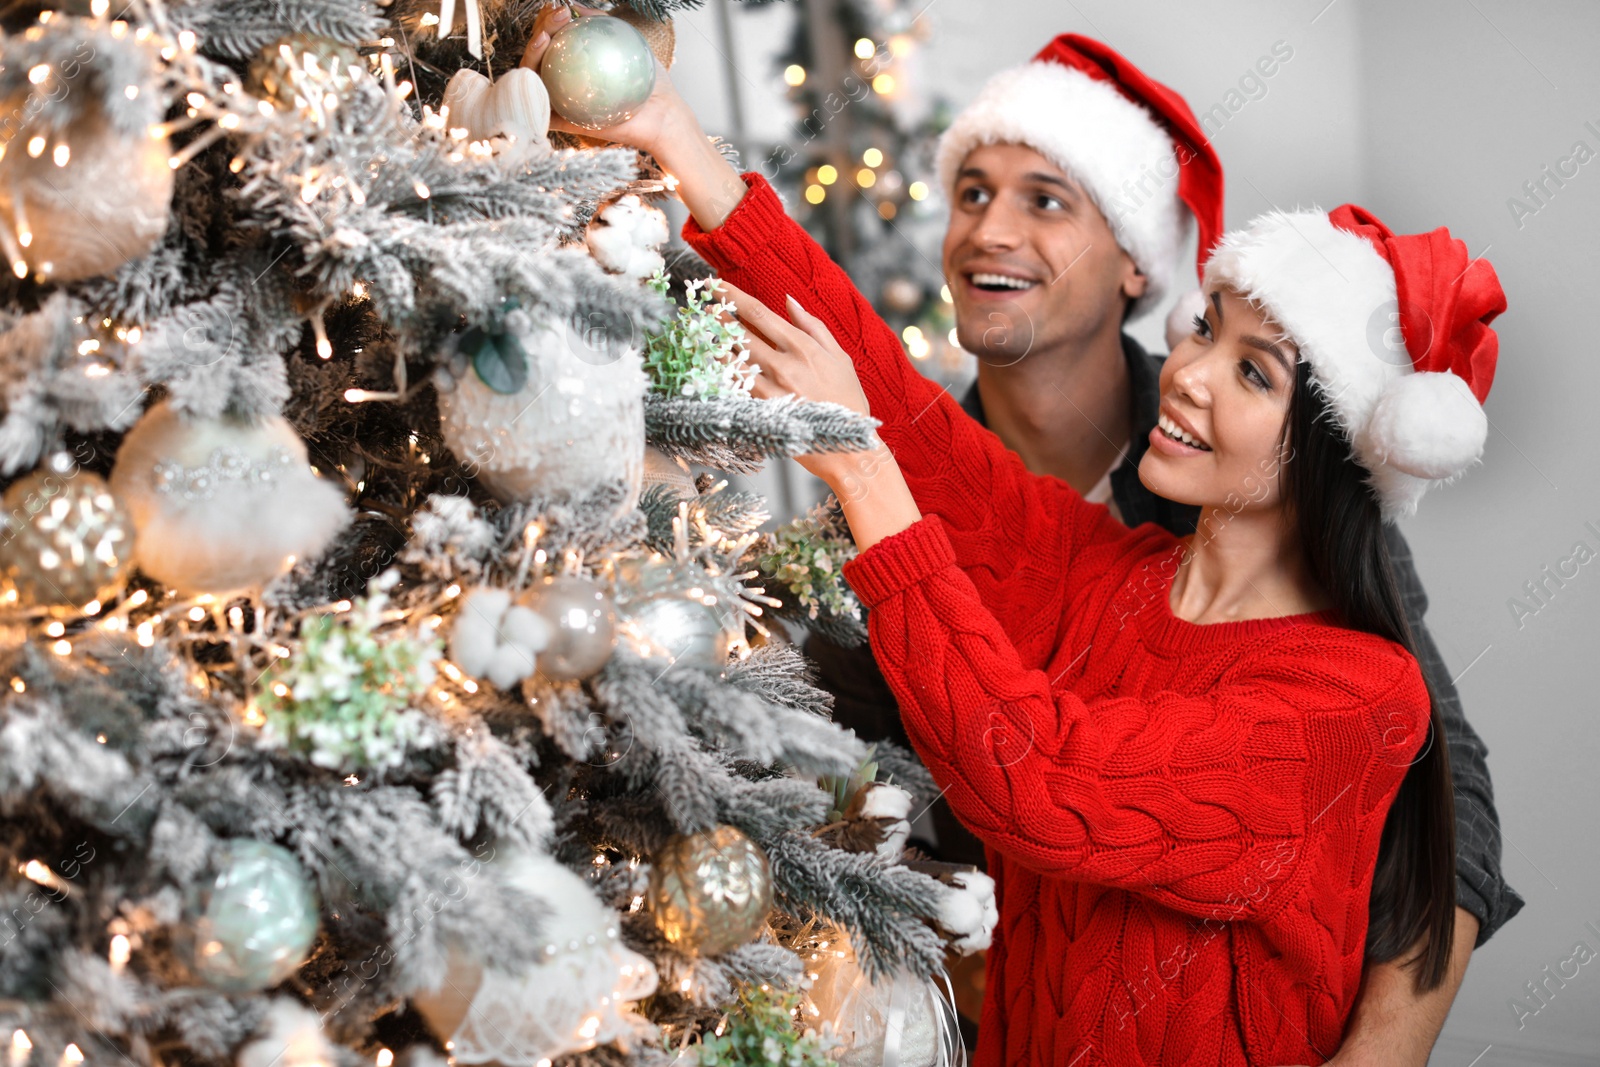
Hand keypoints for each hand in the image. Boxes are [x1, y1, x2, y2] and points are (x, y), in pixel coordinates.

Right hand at [519, 3, 687, 157]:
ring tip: (544, 38)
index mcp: (574, 64)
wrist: (663, 117)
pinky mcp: (561, 123)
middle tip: (558, 16)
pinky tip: (538, 75)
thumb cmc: (648, 81)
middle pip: (538, 52)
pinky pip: (540, 110)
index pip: (553, 37)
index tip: (564, 8)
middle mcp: (563, 81)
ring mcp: (560, 102)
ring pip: (531, 77)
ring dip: (531, 54)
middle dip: (540, 28)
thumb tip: (575, 5)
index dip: (550, 19)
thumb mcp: (628, 42)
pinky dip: (531, 92)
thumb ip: (602, 23)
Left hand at [711, 281, 877, 483]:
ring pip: (731, 360)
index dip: (732, 295)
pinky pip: (735, 387)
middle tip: (703, 304)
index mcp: (803, 347)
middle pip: (739, 333)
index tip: (715, 284)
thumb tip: (789, 301)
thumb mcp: (840, 357)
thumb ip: (813, 326)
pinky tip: (711, 364)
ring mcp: (771, 390)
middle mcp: (784, 365)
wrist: (849, 447)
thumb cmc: (847, 401)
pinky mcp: (763, 411)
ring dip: (714, 343)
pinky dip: (721, 372)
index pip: (758, 313)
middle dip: (717, 316)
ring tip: (702, 331)